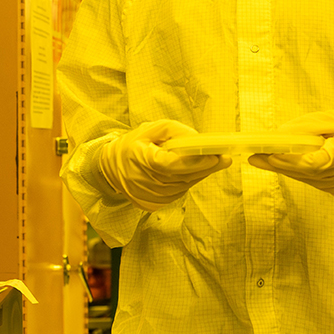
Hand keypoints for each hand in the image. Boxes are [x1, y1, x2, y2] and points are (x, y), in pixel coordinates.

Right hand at [99, 120, 229, 211]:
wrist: (109, 169)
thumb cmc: (133, 144)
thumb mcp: (151, 129)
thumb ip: (176, 132)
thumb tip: (199, 140)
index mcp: (141, 160)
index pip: (172, 164)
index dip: (195, 161)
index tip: (216, 156)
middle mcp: (144, 183)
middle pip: (182, 177)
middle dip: (206, 167)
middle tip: (224, 158)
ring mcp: (149, 197)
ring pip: (183, 186)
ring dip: (200, 174)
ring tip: (213, 162)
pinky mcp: (153, 204)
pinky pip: (178, 192)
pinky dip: (188, 182)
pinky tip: (194, 172)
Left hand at [249, 108, 333, 197]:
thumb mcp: (330, 119)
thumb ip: (304, 129)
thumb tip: (277, 137)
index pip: (315, 162)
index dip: (291, 161)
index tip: (271, 155)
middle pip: (307, 173)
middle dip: (279, 164)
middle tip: (255, 156)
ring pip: (308, 179)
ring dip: (286, 169)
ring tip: (262, 159)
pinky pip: (314, 181)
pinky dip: (299, 173)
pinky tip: (282, 164)